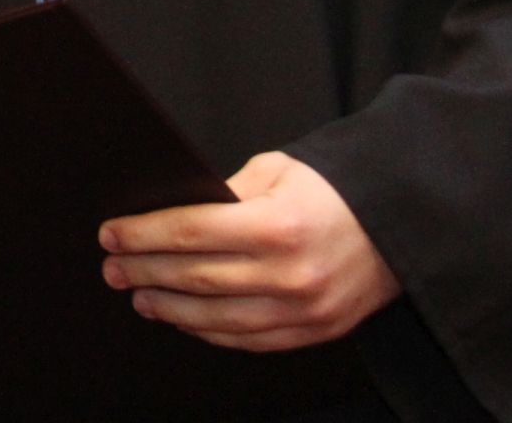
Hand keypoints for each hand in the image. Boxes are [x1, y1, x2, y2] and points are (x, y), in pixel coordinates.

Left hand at [99, 151, 399, 351]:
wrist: (400, 223)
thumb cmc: (334, 190)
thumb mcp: (278, 171)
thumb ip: (226, 193)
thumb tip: (172, 211)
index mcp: (277, 223)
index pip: (190, 232)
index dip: (142, 235)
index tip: (110, 234)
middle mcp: (290, 272)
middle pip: (196, 277)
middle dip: (145, 271)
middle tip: (113, 268)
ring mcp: (304, 308)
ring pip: (218, 318)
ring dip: (170, 308)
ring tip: (140, 296)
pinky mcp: (316, 331)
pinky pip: (249, 340)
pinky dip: (210, 332)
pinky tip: (184, 319)